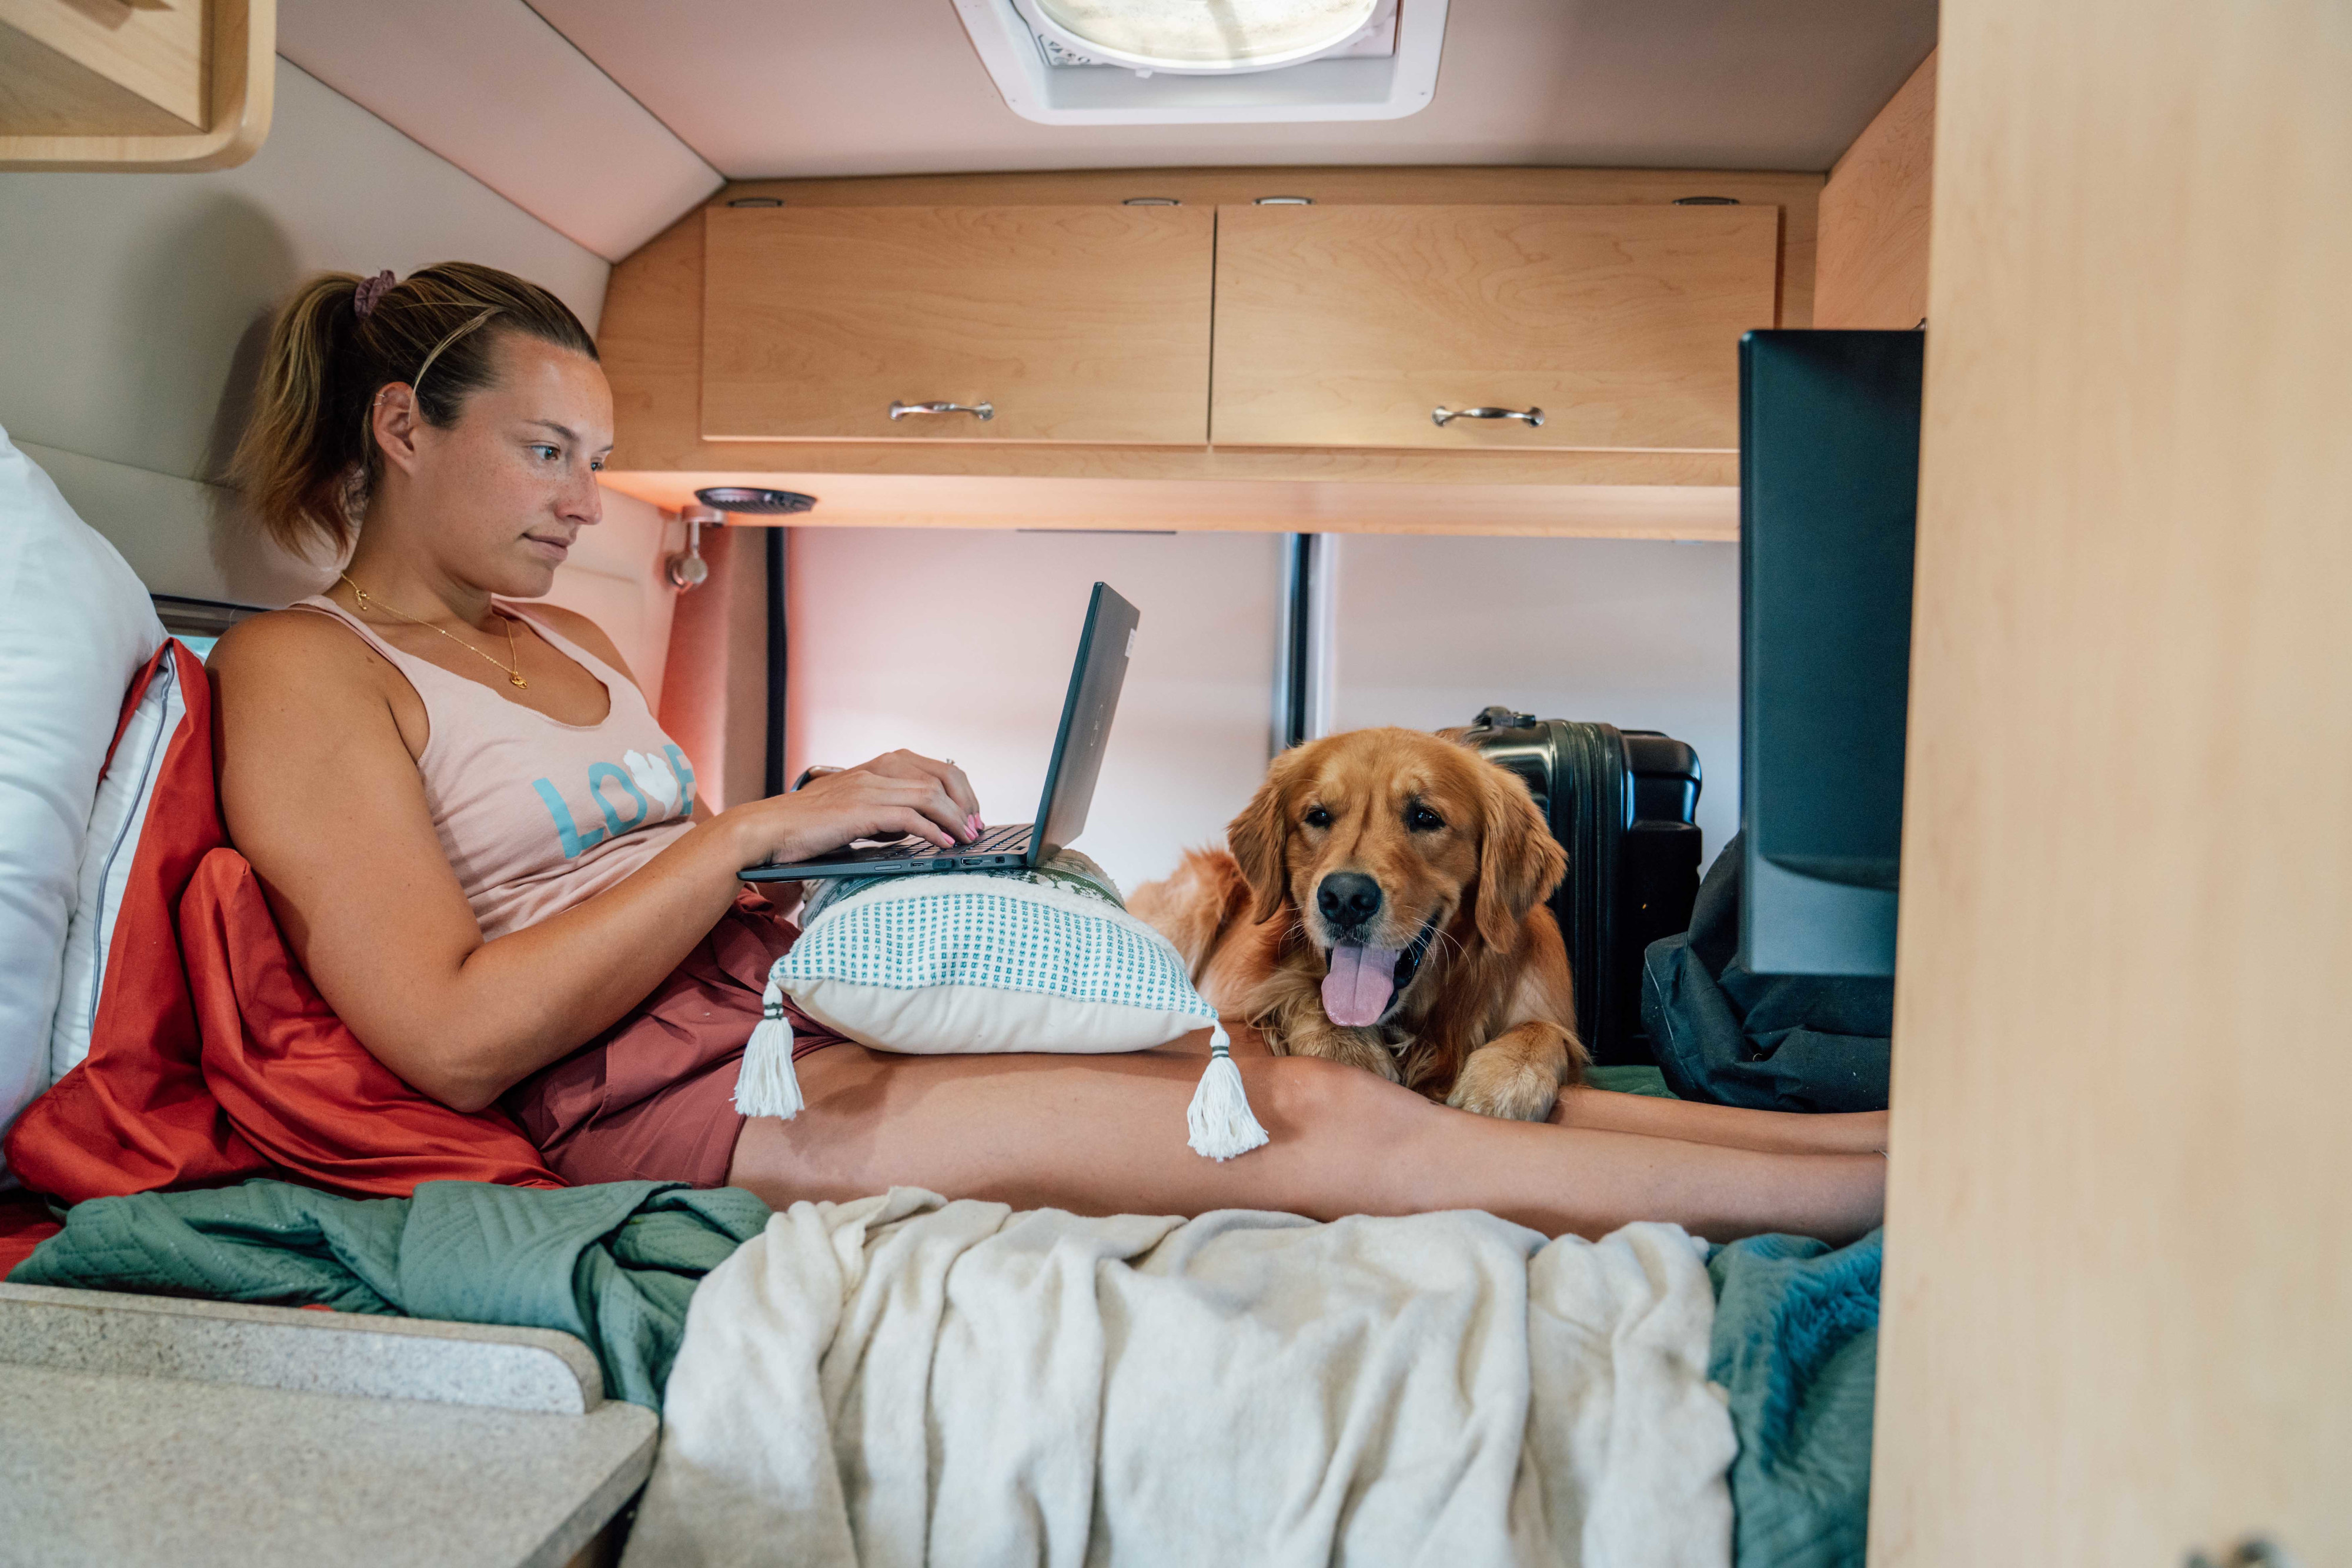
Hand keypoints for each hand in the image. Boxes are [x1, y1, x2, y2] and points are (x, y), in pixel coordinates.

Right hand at [716, 750, 980, 867]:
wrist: (766, 829)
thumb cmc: (807, 826)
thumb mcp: (853, 811)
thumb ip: (884, 813)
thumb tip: (914, 829)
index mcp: (876, 766)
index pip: (935, 767)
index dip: (961, 791)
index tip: (971, 816)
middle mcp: (875, 770)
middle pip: (941, 775)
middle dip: (966, 803)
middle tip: (975, 829)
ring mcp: (867, 788)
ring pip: (929, 794)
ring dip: (955, 818)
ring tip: (966, 839)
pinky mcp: (859, 811)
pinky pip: (908, 816)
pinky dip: (932, 831)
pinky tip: (941, 845)